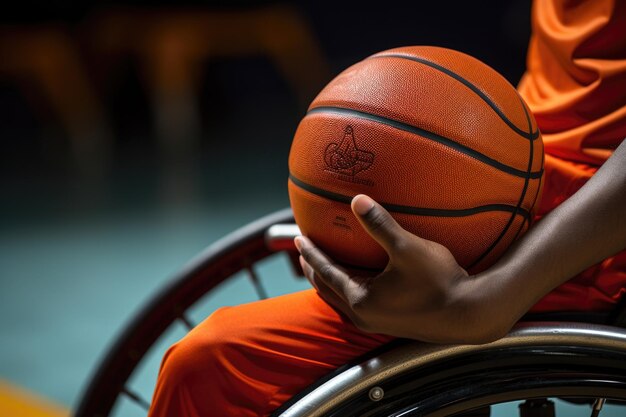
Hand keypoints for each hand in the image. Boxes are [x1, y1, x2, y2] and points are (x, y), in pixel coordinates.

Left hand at [295, 194, 502, 343]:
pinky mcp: (390, 324)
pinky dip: (346, 290)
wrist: (469, 314)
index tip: (298, 239)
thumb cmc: (439, 281)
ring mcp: (376, 323)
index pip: (326, 272)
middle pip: (327, 290)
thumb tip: (356, 200)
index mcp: (361, 299)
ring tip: (323, 268)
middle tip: (303, 254)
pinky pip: (356, 305)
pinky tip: (356, 281)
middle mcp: (363, 315)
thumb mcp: (407, 248)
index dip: (311, 254)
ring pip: (340, 301)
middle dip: (313, 271)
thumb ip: (380, 224)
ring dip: (329, 283)